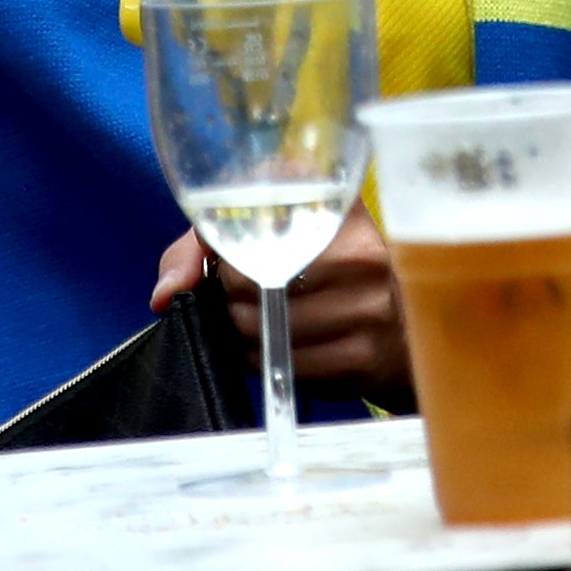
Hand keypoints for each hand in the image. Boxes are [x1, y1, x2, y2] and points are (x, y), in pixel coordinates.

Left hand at [153, 207, 412, 396]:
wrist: (406, 331)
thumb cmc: (328, 273)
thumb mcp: (275, 234)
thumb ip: (206, 244)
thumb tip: (165, 295)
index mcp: (341, 205)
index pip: (252, 213)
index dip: (223, 242)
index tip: (226, 254)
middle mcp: (362, 253)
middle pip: (245, 279)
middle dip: (227, 293)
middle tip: (242, 295)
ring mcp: (367, 309)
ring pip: (256, 327)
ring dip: (238, 331)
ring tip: (259, 320)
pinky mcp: (359, 359)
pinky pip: (275, 366)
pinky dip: (257, 360)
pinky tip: (274, 347)